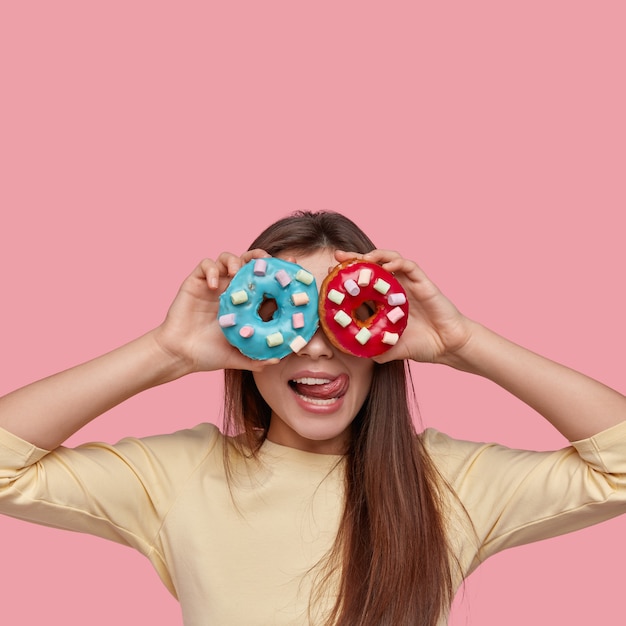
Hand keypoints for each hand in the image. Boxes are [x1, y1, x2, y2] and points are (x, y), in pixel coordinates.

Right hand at [153, 250, 278, 373]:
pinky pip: (205, 265)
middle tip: (267, 261)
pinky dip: (212, 270)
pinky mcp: (196, 282)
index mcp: (244, 304)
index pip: (265, 282)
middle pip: (248, 263)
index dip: (277, 272)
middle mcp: (231, 290)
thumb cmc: (208, 355)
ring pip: (227, 258)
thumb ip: (257, 359)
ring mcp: (214, 285)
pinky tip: (215, 285)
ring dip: (235, 260)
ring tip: (238, 271)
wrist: (180, 354)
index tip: (291, 267)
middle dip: (260, 257)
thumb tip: (277, 359)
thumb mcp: (237, 357)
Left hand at [334, 249, 473, 364]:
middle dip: (354, 260)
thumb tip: (352, 352)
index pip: (362, 284)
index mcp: (385, 301)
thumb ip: (373, 349)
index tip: (330, 276)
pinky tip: (386, 265)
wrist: (447, 346)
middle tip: (338, 257)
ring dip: (374, 255)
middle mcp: (395, 288)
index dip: (347, 278)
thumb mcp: (390, 349)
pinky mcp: (422, 282)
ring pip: (389, 259)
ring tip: (360, 258)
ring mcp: (408, 284)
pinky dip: (396, 262)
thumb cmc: (422, 345)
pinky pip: (409, 265)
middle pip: (372, 267)